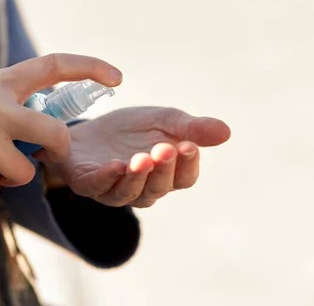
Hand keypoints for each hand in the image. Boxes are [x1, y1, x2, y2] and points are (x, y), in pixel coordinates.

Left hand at [37, 107, 230, 207]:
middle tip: (165, 148)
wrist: (87, 128)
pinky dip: (107, 178)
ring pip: (129, 193)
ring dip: (137, 177)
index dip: (188, 165)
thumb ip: (191, 128)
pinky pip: (98, 187)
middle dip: (163, 169)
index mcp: (166, 175)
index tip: (189, 145)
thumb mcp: (163, 121)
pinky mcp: (87, 183)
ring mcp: (113, 190)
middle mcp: (142, 189)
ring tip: (141, 158)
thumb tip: (226, 131)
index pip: (184, 178)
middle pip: (159, 188)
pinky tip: (115, 165)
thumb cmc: (130, 130)